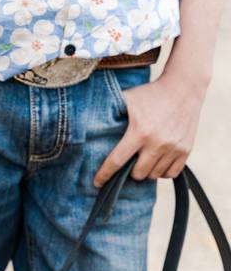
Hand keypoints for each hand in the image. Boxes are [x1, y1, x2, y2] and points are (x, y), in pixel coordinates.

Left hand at [93, 71, 207, 187]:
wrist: (184, 87)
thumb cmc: (149, 94)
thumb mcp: (126, 99)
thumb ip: (108, 113)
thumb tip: (84, 122)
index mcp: (139, 132)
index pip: (117, 161)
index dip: (105, 175)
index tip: (97, 183)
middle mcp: (158, 143)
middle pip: (138, 174)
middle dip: (130, 171)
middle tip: (129, 161)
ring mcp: (174, 147)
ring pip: (154, 175)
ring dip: (146, 171)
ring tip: (143, 159)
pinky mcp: (186, 149)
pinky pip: (171, 173)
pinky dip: (163, 171)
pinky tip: (157, 162)